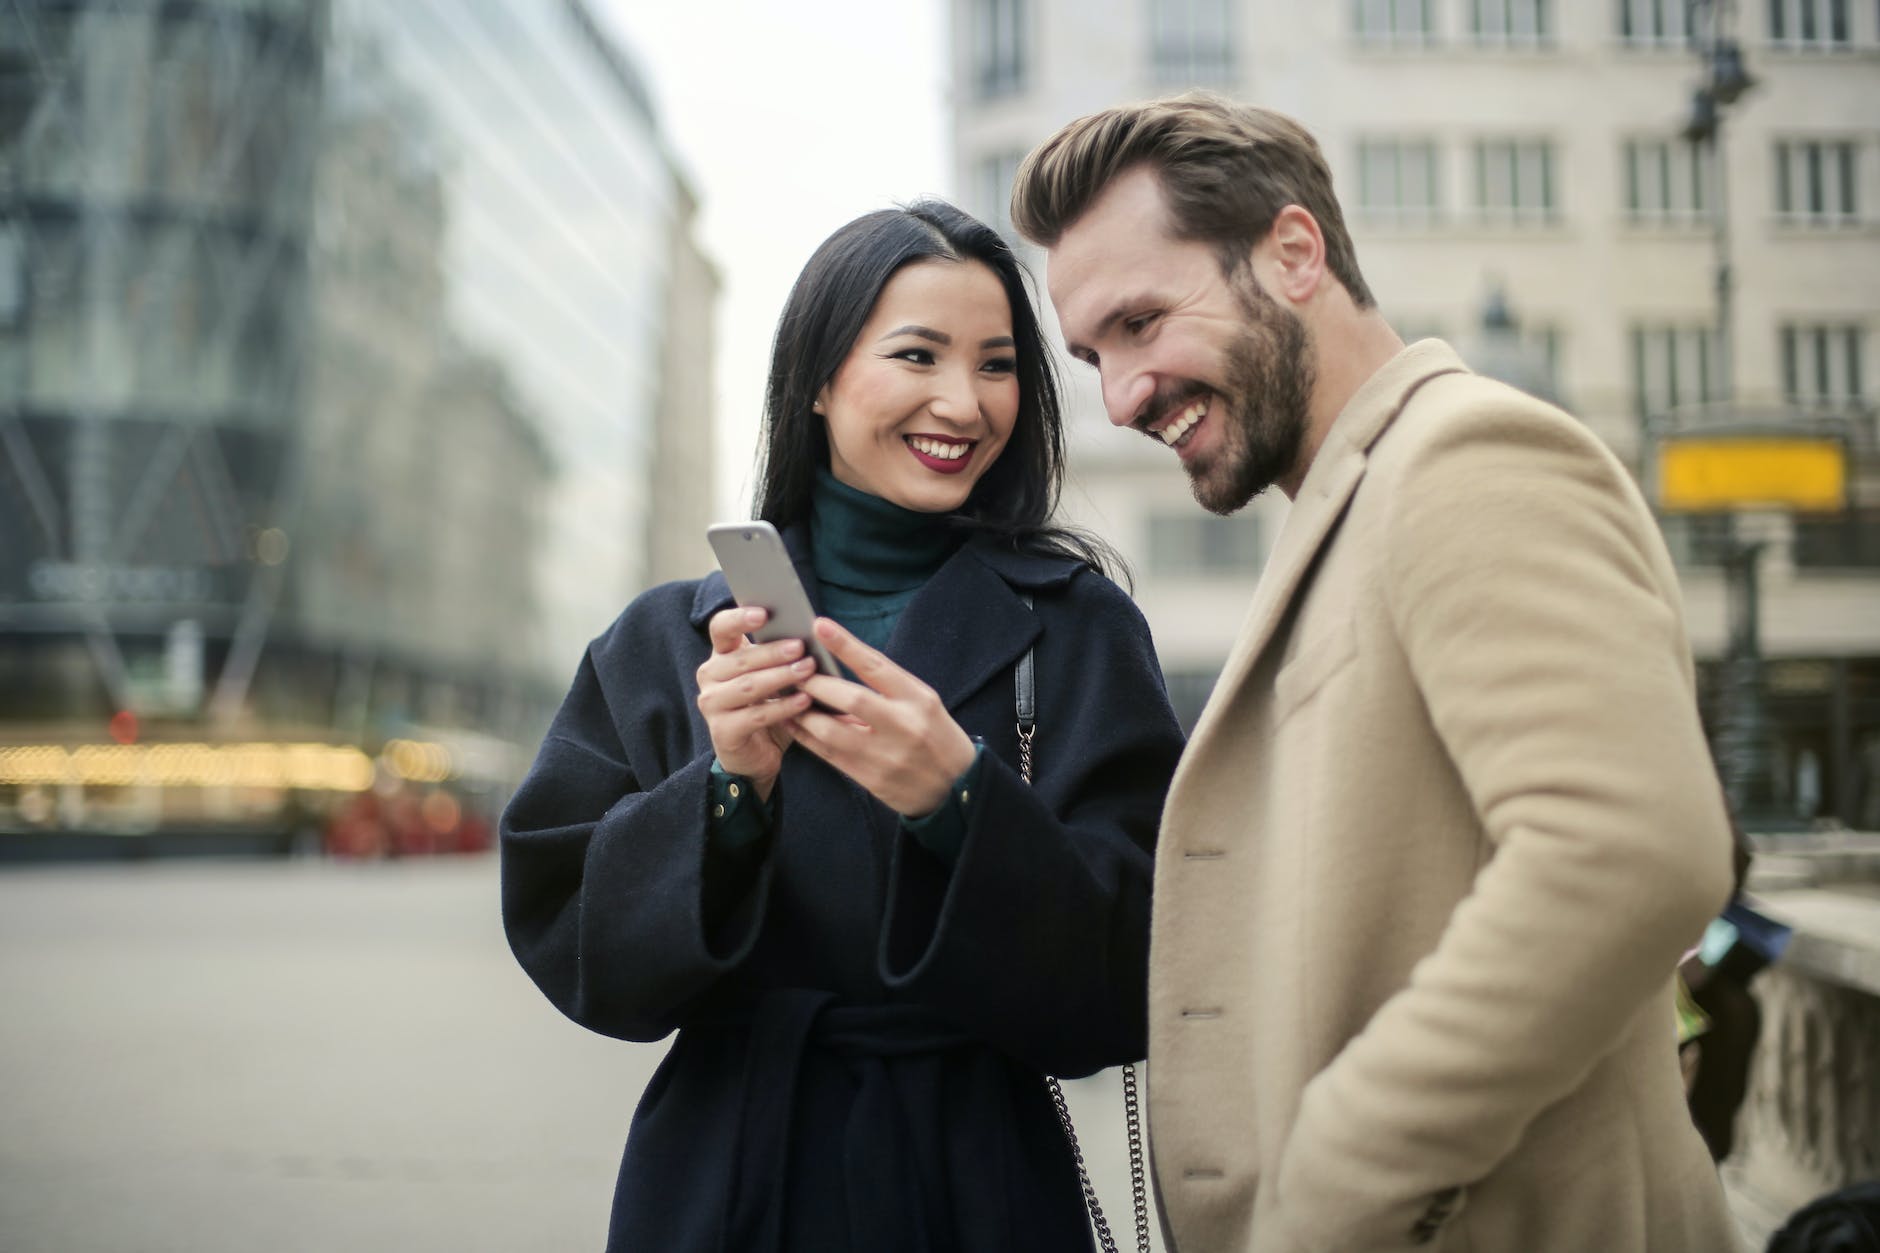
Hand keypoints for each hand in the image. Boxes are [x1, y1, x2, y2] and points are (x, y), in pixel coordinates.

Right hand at [695, 608, 814, 799]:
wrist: (756, 755)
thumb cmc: (768, 706)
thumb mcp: (773, 677)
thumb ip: (780, 656)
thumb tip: (810, 631)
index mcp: (721, 656)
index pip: (721, 628)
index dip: (739, 618)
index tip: (764, 613)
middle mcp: (710, 676)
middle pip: (740, 659)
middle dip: (773, 652)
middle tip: (801, 646)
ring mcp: (712, 704)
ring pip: (748, 686)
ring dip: (780, 677)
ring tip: (807, 670)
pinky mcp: (722, 731)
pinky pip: (756, 716)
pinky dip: (782, 707)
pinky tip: (804, 701)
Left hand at [790, 618, 976, 817]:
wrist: (957, 787)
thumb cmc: (936, 735)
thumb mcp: (923, 702)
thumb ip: (886, 688)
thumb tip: (838, 666)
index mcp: (918, 699)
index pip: (877, 666)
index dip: (846, 645)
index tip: (820, 626)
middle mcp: (904, 725)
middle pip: (851, 699)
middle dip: (816, 684)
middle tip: (794, 671)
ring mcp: (887, 755)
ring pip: (832, 731)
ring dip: (803, 713)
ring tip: (788, 698)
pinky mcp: (872, 780)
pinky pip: (830, 755)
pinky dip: (807, 738)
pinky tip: (794, 724)